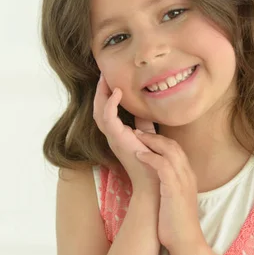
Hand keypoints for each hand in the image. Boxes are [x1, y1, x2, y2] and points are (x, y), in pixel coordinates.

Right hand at [93, 73, 159, 191]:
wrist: (153, 180)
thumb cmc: (152, 161)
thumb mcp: (147, 135)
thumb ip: (144, 122)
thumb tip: (145, 108)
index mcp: (118, 134)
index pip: (106, 111)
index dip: (106, 95)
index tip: (110, 79)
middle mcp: (112, 135)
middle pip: (98, 109)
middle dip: (100, 91)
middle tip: (104, 73)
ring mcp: (113, 137)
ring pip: (99, 111)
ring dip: (102, 93)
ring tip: (106, 78)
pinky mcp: (117, 138)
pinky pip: (108, 117)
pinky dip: (111, 103)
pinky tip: (117, 92)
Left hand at [134, 131, 205, 252]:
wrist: (186, 242)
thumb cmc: (176, 224)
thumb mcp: (173, 200)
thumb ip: (168, 187)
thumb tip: (155, 181)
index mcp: (188, 177)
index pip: (176, 150)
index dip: (160, 141)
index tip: (144, 137)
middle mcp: (188, 175)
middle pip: (173, 146)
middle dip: (154, 137)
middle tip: (137, 132)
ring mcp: (183, 182)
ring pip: (170, 151)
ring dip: (151, 142)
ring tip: (136, 138)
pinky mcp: (175, 190)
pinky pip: (164, 166)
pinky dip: (151, 158)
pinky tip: (139, 155)